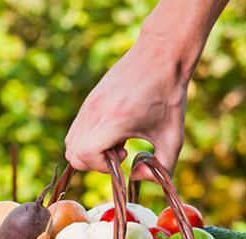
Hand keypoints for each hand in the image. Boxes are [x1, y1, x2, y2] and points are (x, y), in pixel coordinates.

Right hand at [64, 42, 186, 180]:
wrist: (160, 55)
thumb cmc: (169, 95)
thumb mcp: (175, 136)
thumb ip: (163, 167)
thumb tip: (136, 177)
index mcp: (115, 120)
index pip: (84, 155)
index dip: (99, 166)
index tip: (122, 157)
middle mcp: (95, 113)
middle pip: (72, 154)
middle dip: (94, 162)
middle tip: (119, 152)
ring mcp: (88, 105)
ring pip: (70, 143)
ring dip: (90, 150)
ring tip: (115, 142)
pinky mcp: (89, 101)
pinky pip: (75, 130)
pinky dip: (89, 139)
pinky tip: (113, 130)